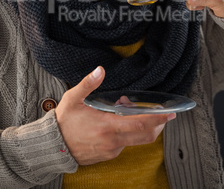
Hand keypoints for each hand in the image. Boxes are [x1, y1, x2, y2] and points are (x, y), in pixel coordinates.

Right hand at [55, 66, 175, 164]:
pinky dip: (130, 131)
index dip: (158, 119)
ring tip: (130, 109)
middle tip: (163, 112)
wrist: (52, 146)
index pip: (140, 124)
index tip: (171, 113)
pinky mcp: (109, 154)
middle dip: (158, 124)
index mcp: (107, 127)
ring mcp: (112, 150)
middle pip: (146, 136)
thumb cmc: (64, 121)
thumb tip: (101, 70)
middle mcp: (113, 141)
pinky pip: (126, 143)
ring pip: (137, 139)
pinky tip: (120, 119)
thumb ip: (88, 83)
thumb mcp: (73, 98)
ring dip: (142, 125)